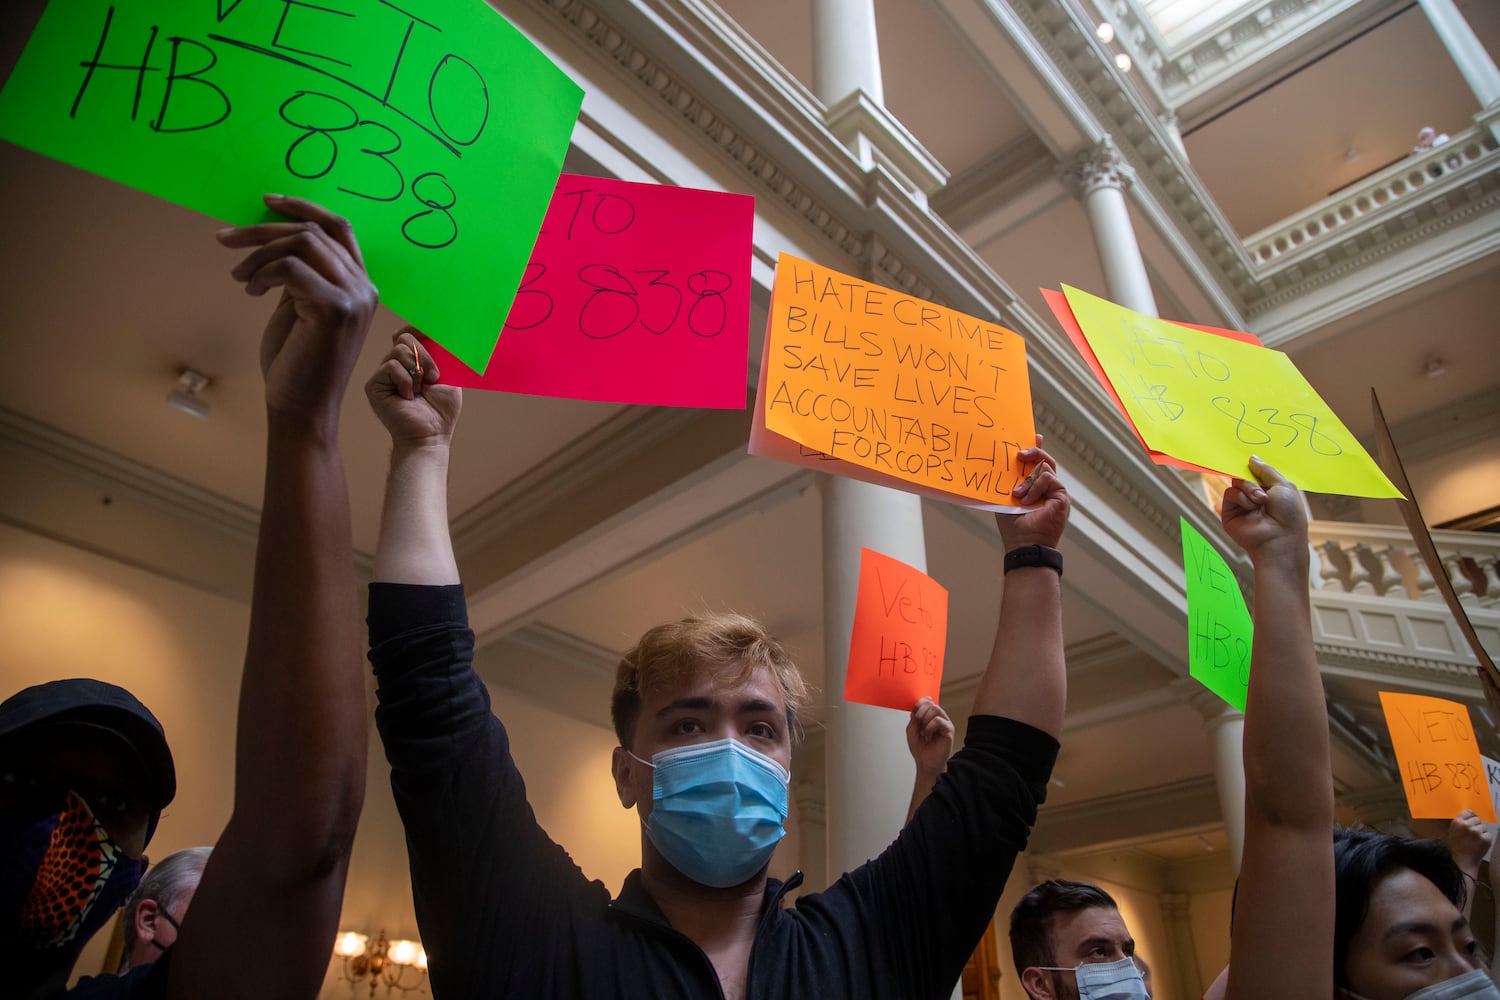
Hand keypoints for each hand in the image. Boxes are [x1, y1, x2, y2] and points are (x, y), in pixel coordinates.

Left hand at [217, 195, 377, 425]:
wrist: (302, 407)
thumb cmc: (296, 363)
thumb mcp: (298, 307)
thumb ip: (299, 275)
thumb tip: (275, 241)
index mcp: (360, 284)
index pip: (339, 227)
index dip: (303, 206)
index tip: (265, 201)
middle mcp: (364, 287)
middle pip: (314, 230)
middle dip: (263, 229)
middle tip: (226, 239)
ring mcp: (353, 297)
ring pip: (302, 242)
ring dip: (258, 252)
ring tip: (239, 276)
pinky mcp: (334, 309)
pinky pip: (290, 266)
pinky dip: (262, 272)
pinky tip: (251, 291)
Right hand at [365, 328, 461, 446]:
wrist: (430, 436)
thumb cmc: (441, 413)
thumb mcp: (450, 380)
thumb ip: (445, 358)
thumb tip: (447, 334)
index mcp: (412, 363)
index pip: (407, 335)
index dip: (416, 329)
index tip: (429, 332)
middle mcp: (395, 366)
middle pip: (404, 339)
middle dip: (424, 355)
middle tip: (433, 377)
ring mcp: (383, 375)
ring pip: (398, 351)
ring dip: (417, 371)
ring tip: (420, 391)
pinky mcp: (374, 385)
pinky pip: (390, 367)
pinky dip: (405, 381)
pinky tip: (407, 397)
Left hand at [906, 698, 954, 775]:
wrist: (925, 763)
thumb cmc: (921, 749)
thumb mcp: (911, 731)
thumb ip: (914, 718)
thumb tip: (917, 708)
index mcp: (930, 717)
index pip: (928, 702)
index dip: (920, 702)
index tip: (915, 708)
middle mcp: (938, 719)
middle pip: (931, 704)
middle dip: (921, 711)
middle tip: (917, 722)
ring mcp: (945, 724)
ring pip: (936, 710)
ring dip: (925, 720)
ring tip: (924, 732)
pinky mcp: (949, 731)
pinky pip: (939, 721)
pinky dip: (930, 728)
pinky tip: (929, 736)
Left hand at [995, 437, 1069, 550]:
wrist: (1024, 544)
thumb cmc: (1013, 525)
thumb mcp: (1007, 497)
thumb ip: (1011, 480)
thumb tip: (1010, 462)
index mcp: (1035, 487)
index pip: (1038, 463)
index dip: (1037, 449)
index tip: (1034, 437)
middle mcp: (1048, 488)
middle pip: (1045, 460)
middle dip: (1033, 452)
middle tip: (1019, 454)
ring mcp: (1056, 492)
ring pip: (1046, 467)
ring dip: (1028, 480)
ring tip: (1018, 495)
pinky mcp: (1062, 496)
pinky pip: (1049, 478)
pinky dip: (1035, 487)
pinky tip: (1027, 500)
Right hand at [1220, 456, 1307, 563]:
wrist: (1280, 539)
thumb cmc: (1289, 515)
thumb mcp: (1283, 485)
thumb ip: (1266, 470)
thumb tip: (1252, 458)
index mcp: (1269, 490)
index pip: (1256, 472)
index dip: (1254, 467)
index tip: (1251, 460)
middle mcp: (1254, 497)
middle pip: (1244, 475)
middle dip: (1252, 478)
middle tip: (1262, 487)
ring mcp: (1241, 505)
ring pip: (1236, 482)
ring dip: (1250, 488)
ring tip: (1261, 500)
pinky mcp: (1229, 512)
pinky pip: (1230, 493)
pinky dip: (1242, 497)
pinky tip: (1252, 506)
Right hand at [1447, 809, 1492, 873]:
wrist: (1463, 861)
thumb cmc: (1457, 847)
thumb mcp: (1453, 831)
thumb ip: (1460, 822)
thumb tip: (1470, 814)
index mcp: (1457, 823)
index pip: (1468, 812)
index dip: (1470, 816)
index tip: (1471, 820)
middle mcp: (1467, 826)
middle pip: (1477, 819)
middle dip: (1476, 825)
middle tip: (1472, 834)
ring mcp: (1477, 832)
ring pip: (1483, 827)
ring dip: (1481, 832)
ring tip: (1475, 840)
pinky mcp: (1485, 839)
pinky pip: (1488, 834)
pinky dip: (1485, 839)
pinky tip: (1479, 844)